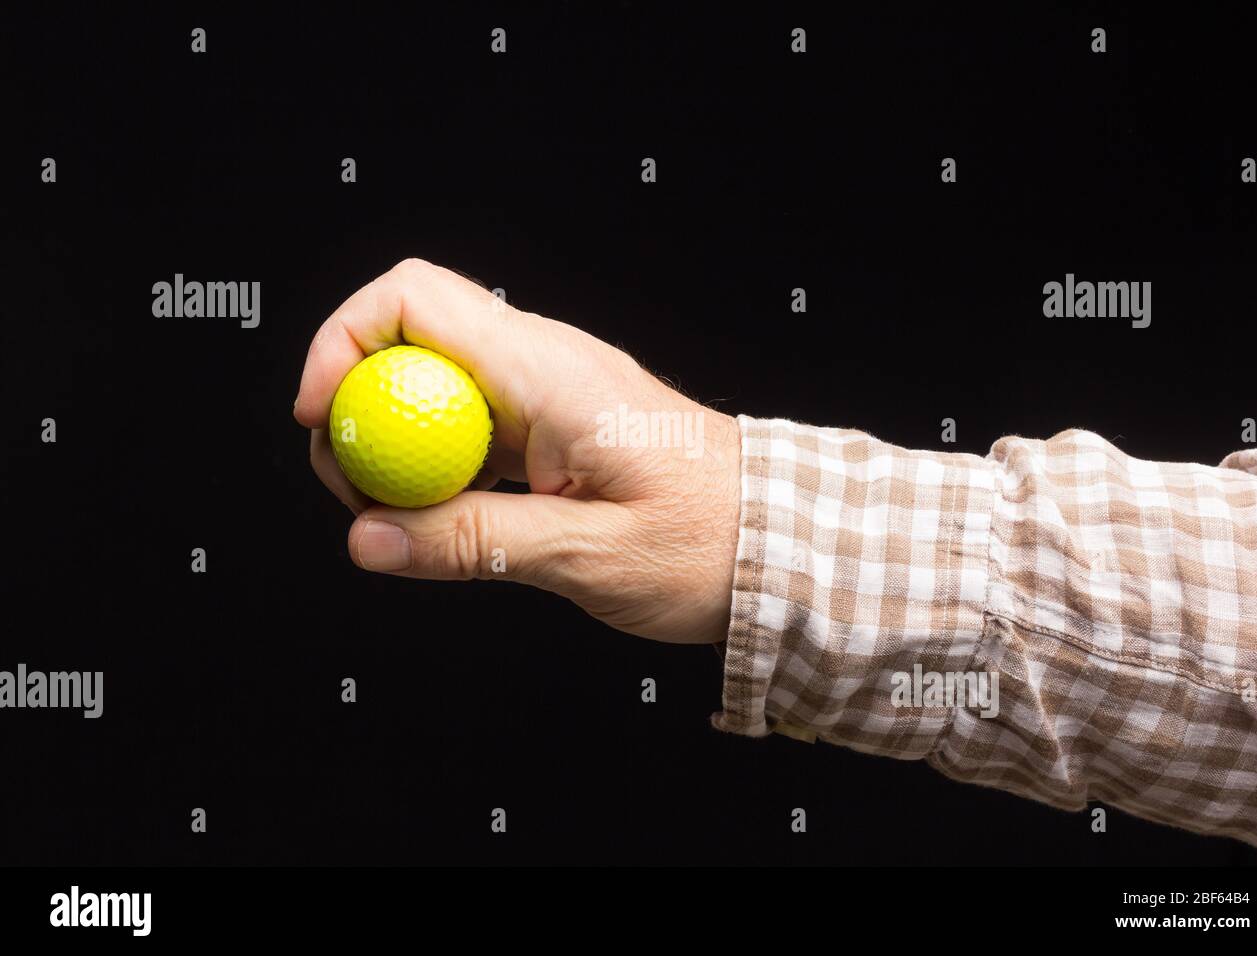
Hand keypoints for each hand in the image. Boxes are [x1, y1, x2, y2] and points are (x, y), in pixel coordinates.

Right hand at [293, 259, 741, 643]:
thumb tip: (370, 537)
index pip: (416, 297)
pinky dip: (437, 463)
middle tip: (359, 494)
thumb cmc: (712, 541)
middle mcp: (544, 364)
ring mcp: (547, 391)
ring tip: (399, 517)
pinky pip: (467, 422)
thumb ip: (476, 543)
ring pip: (432, 384)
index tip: (323, 420)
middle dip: (358, 406)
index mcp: (552, 371)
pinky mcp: (552, 425)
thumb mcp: (587, 556)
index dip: (343, 341)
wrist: (780, 541)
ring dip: (396, 442)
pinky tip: (446, 516)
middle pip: (408, 338)